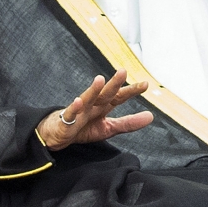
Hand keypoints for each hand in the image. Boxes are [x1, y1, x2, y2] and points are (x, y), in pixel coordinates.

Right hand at [37, 69, 153, 150]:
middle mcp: (93, 105)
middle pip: (105, 93)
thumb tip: (151, 116)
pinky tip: (78, 101)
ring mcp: (79, 111)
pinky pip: (70, 113)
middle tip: (123, 71)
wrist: (56, 135)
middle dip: (114, 83)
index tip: (146, 84)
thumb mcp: (108, 128)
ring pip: (87, 99)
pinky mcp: (66, 120)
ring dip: (93, 90)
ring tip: (100, 80)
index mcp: (103, 106)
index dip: (131, 91)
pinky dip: (74, 107)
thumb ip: (129, 123)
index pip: (119, 97)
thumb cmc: (83, 128)